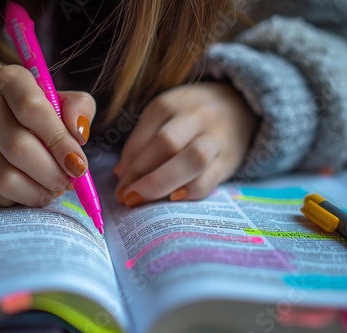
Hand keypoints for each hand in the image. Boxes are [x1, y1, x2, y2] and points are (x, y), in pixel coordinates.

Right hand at [0, 65, 94, 206]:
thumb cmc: (27, 106)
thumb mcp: (55, 97)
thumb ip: (78, 108)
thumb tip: (80, 136)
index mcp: (10, 80)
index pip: (33, 110)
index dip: (59, 142)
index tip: (79, 165)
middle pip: (18, 148)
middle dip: (51, 173)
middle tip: (67, 182)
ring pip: (4, 177)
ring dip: (37, 192)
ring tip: (53, 191)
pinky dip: (21, 197)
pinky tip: (31, 190)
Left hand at [114, 82, 257, 206]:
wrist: (240, 107)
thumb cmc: (190, 118)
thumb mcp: (164, 117)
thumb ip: (143, 142)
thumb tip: (121, 175)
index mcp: (169, 104)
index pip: (144, 136)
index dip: (127, 165)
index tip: (118, 186)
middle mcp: (195, 116)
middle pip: (166, 144)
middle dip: (141, 174)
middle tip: (126, 197)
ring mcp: (215, 137)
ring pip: (192, 159)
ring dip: (162, 183)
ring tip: (144, 200)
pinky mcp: (230, 158)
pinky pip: (210, 178)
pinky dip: (190, 191)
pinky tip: (173, 198)